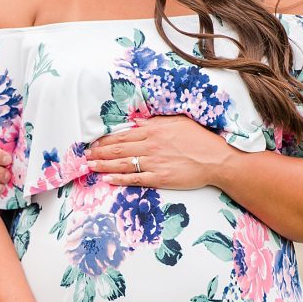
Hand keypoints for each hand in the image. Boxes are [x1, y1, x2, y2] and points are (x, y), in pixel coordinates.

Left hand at [86, 117, 230, 189]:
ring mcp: (154, 163)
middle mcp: (150, 146)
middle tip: (85, 156)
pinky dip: (119, 179)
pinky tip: (108, 179)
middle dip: (99, 152)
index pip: (123, 134)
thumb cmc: (201, 140)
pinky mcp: (159, 178)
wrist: (217, 160)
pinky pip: (135, 178)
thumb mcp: (179, 122)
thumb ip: (157, 122)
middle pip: (118, 148)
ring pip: (122, 163)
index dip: (106, 140)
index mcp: (154, 130)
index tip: (94, 143)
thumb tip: (139, 121)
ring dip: (104, 165)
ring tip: (90, 166)